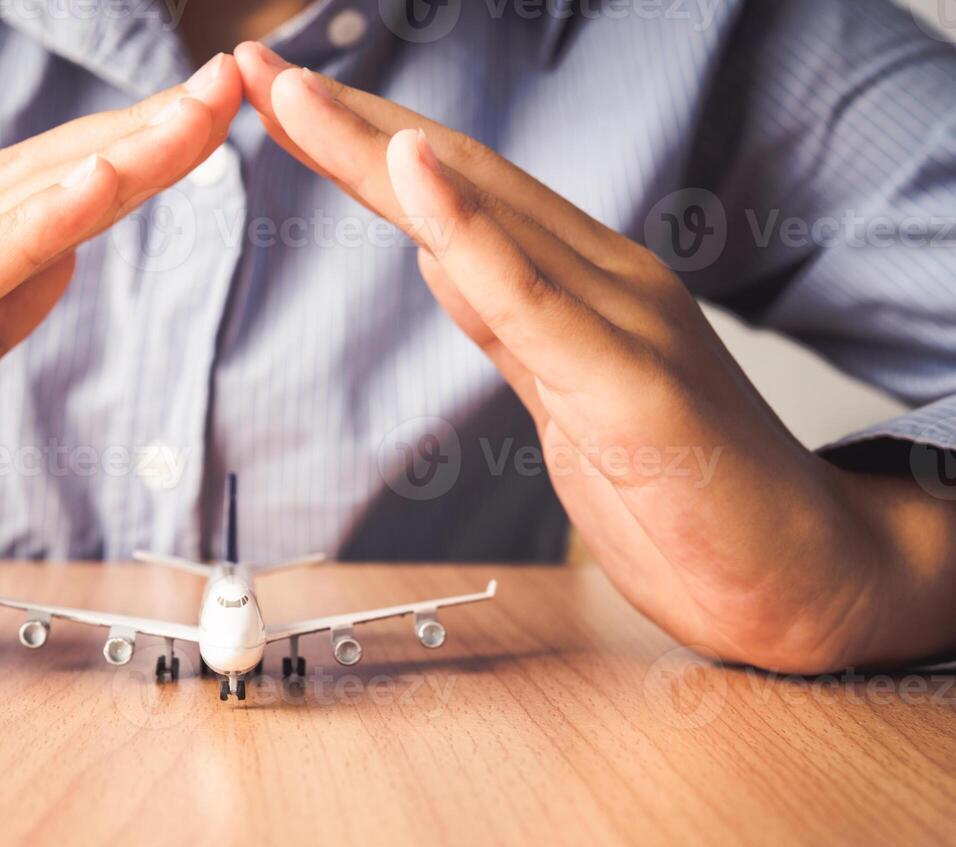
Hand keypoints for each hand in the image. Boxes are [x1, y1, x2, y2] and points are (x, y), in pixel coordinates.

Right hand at [0, 55, 243, 655]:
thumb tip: (59, 257)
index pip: (19, 201)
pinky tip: (91, 193)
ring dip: (100, 166)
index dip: (113, 159)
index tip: (195, 127)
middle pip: (18, 188)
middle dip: (129, 140)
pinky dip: (24, 235)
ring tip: (186, 120)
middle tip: (220, 92)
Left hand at [235, 42, 955, 672]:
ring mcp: (623, 322)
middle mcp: (604, 280)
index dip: (362, 141)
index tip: (280, 104)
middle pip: (454, 180)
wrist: (801, 574)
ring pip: (482, 215)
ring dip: (377, 148)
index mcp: (583, 284)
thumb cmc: (689, 491)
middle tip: (250, 67)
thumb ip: (510, 322)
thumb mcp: (568, 395)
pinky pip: (532, 299)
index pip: (456, 192)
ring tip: (295, 93)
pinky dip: (468, 230)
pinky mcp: (631, 386)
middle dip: (345, 121)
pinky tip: (413, 172)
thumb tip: (441, 258)